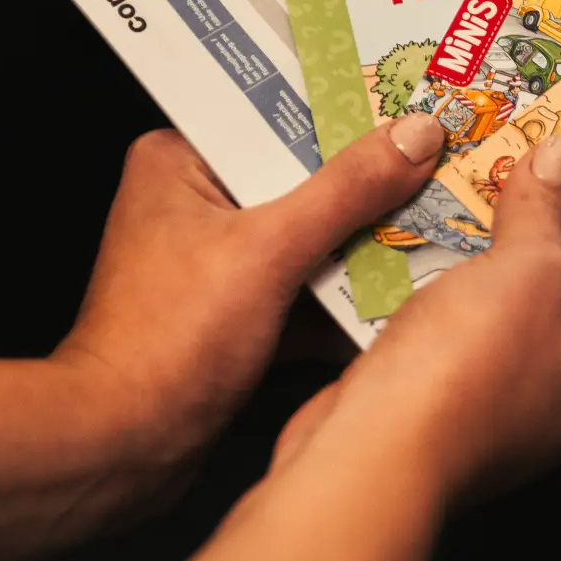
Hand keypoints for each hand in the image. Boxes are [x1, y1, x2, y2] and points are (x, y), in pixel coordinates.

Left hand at [53, 116, 448, 469]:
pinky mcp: (239, 310)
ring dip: (366, 244)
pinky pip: (308, 284)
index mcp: (182, 161)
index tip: (414, 111)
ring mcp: (219, 259)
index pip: (278, 115)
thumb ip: (347, 190)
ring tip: (434, 232)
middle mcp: (196, 201)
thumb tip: (414, 137)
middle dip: (369, 186)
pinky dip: (347, 293)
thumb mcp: (270, 249)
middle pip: (305, 176)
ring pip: (313, 234)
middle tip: (438, 173)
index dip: (348, 114)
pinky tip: (403, 296)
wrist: (122, 449)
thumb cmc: (167, 343)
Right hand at [268, 136, 560, 503]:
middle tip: (551, 160)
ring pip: (516, 307)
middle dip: (559, 230)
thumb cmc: (466, 380)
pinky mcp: (456, 403)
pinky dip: (454, 287)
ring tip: (493, 181)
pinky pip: (466, 328)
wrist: (366, 456)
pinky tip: (437, 234)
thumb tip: (556, 163)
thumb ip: (543, 212)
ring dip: (499, 255)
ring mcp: (515, 406)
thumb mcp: (524, 269)